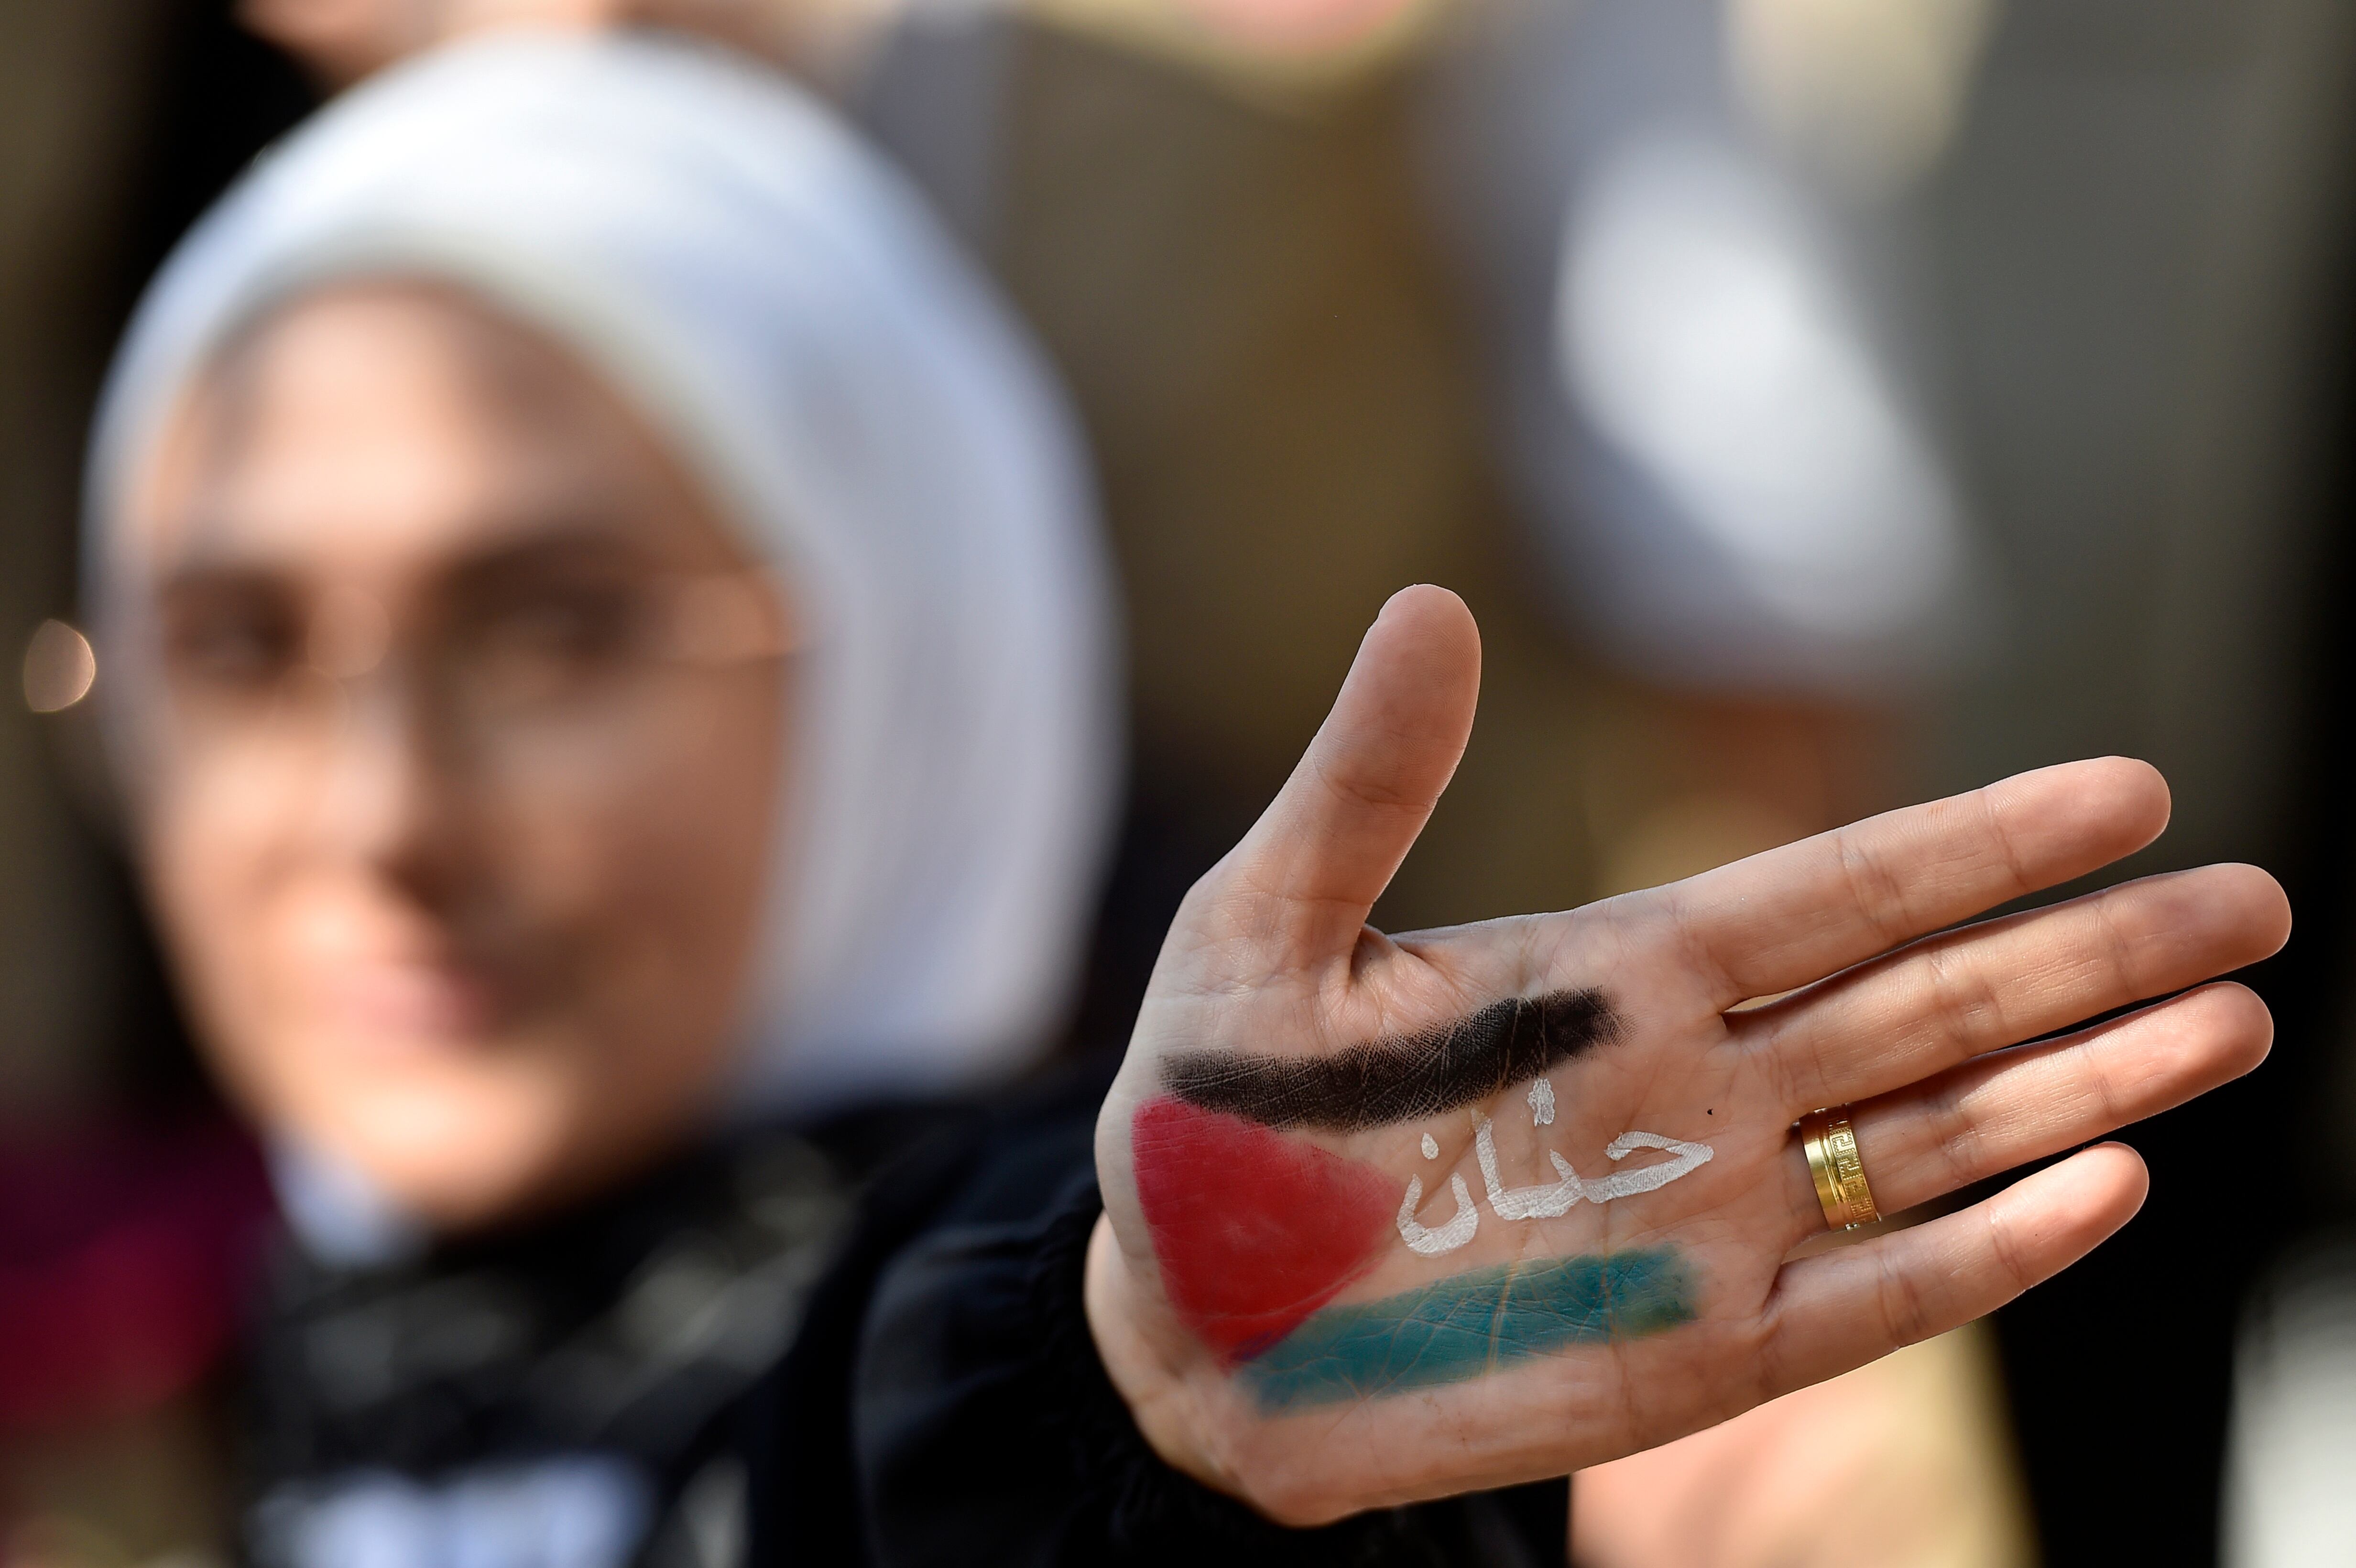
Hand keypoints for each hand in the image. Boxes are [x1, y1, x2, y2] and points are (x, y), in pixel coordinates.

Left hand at [1084, 586, 2288, 1523]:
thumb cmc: (1214, 1115)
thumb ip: (1366, 783)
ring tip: (2225, 1023)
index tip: (2129, 788)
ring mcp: (1707, 1217)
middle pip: (1932, 1002)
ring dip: (2086, 1086)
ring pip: (1935, 1137)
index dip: (1983, 840)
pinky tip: (2105, 1192)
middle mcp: (1691, 1085)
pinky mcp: (1694, 1352)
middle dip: (2090, 952)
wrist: (1178, 1315)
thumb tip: (1428, 605)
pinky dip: (1990, 1251)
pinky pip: (1875, 1296)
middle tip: (2256, 900)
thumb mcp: (1261, 926)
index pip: (1838, 888)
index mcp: (1611, 974)